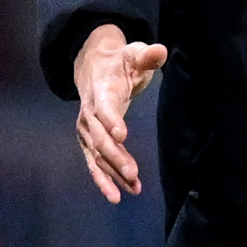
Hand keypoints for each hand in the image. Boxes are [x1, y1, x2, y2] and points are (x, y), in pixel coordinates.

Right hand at [72, 22, 168, 203]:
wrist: (92, 68)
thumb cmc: (119, 63)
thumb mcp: (133, 54)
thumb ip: (146, 56)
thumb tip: (160, 51)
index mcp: (100, 90)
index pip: (105, 106)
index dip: (111, 120)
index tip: (122, 135)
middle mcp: (89, 113)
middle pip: (99, 137)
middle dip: (114, 156)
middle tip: (132, 173)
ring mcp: (86, 130)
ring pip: (97, 155)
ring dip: (113, 174)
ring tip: (131, 190)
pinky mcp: (88, 142)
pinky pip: (94, 163)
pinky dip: (104, 180)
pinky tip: (117, 196)